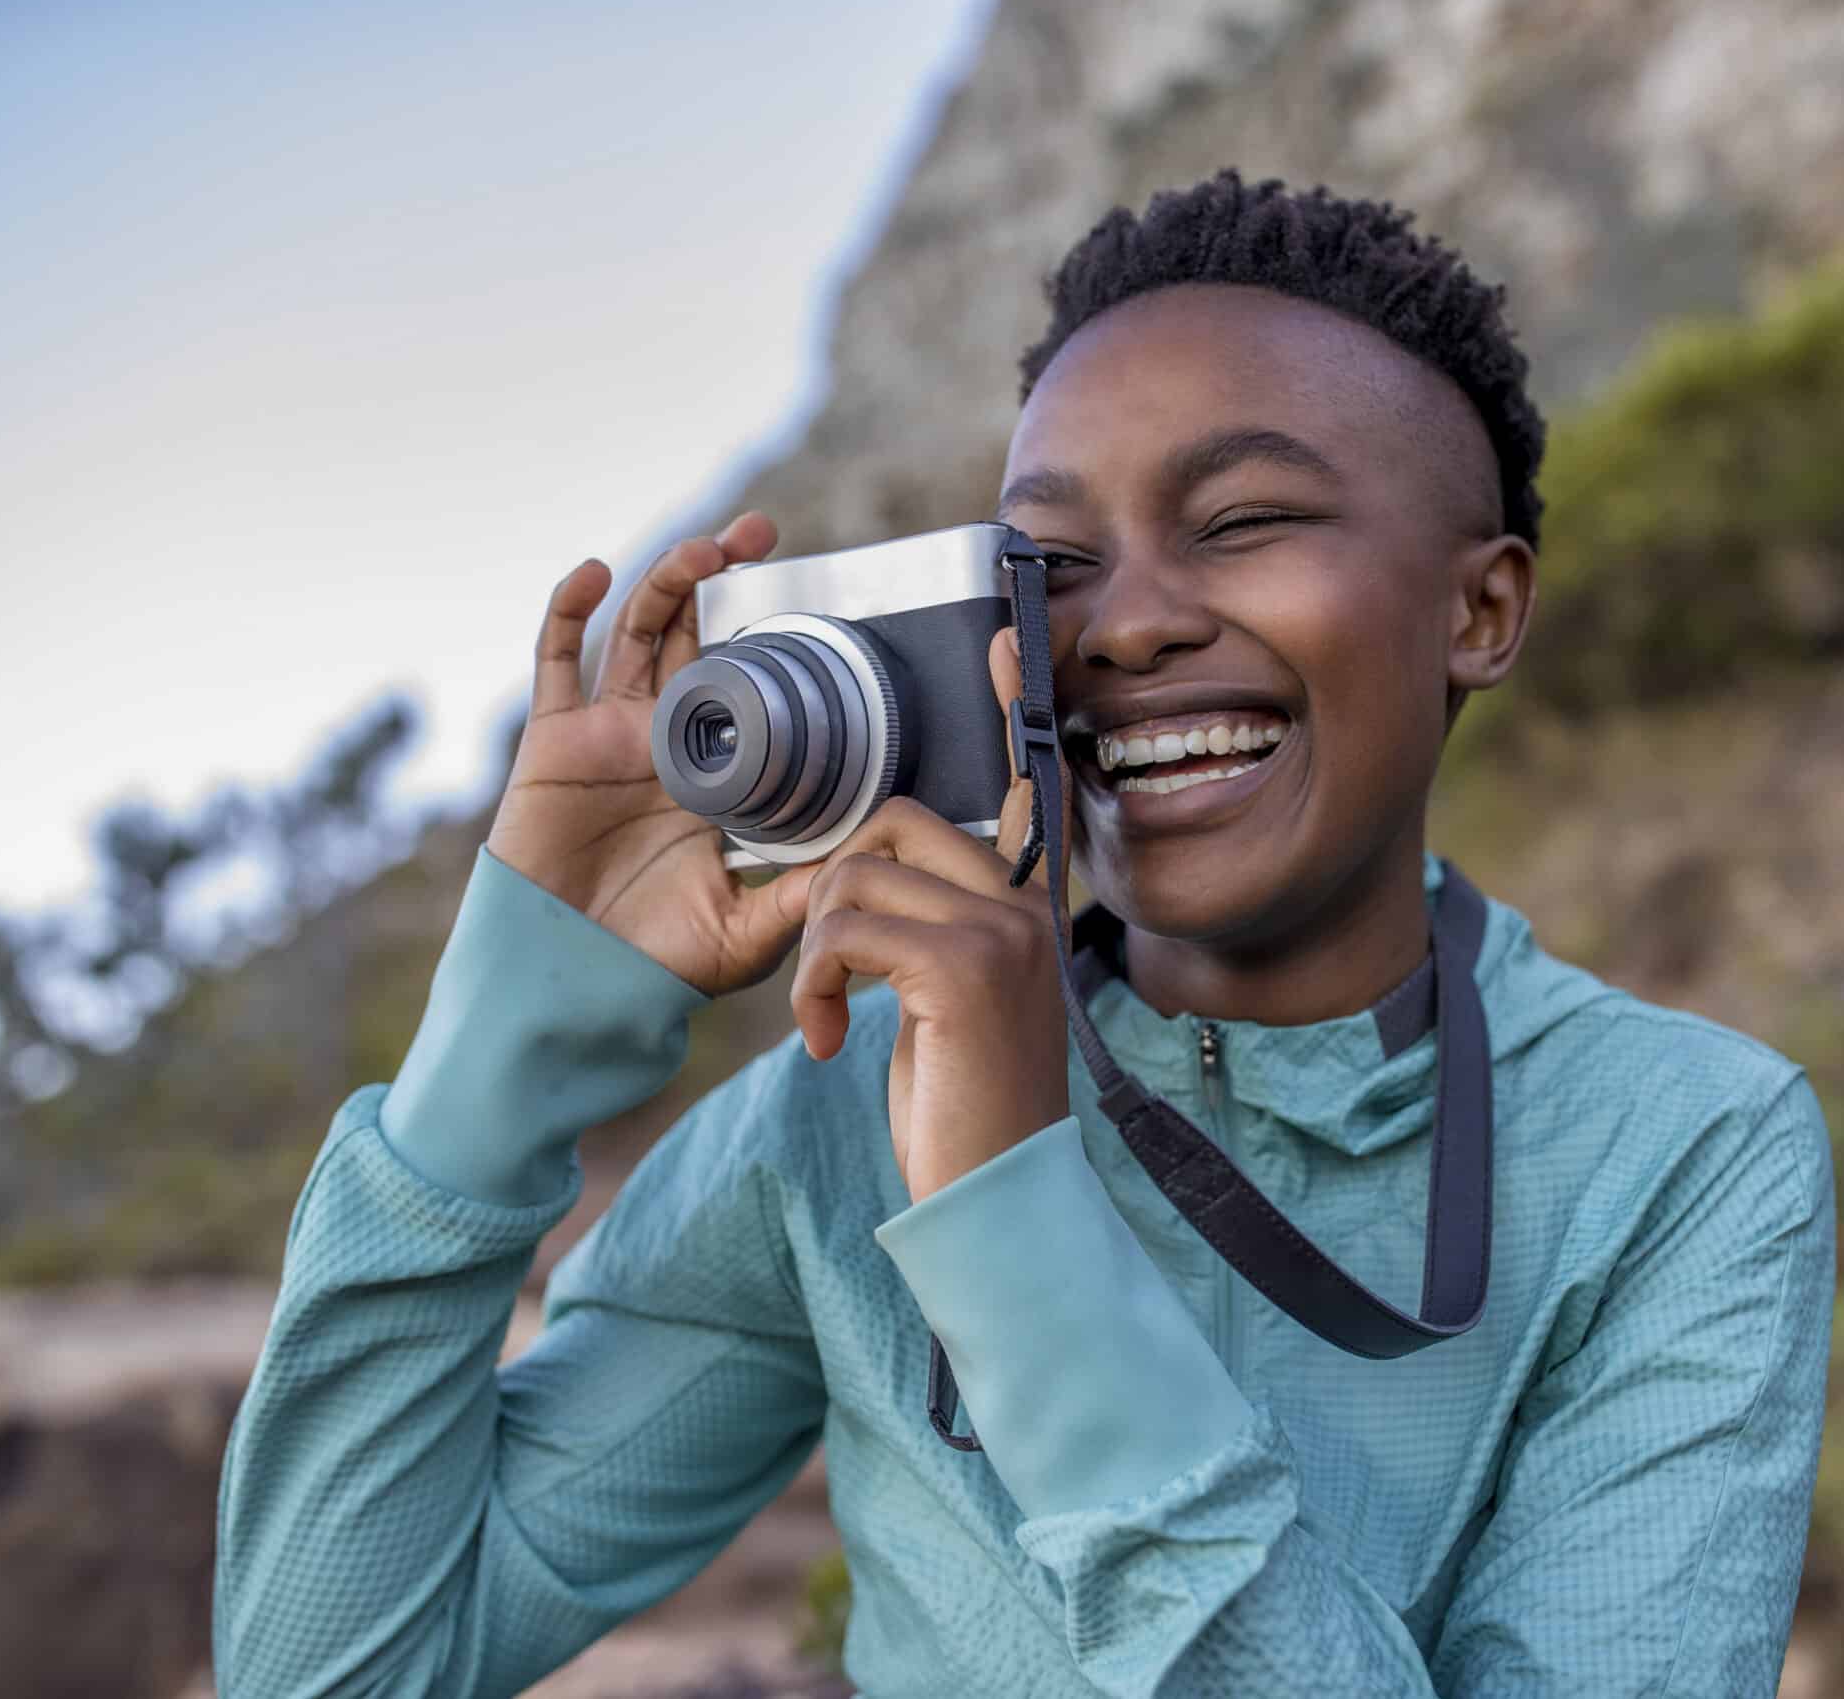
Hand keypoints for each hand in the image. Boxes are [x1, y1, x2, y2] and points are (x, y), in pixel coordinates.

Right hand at [486, 511, 824, 997]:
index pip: (748, 679)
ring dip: (667, 579)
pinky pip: (555, 660)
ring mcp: (609, 733)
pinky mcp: (556, 741)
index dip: (773, 637)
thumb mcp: (751, 931)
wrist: (571, 986)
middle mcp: (665, 738)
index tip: (818, 601)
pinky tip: (596, 572)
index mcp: (717, 770)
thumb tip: (866, 865)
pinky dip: (569, 608)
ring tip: (706, 551)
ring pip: (639, 632)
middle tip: (761, 535)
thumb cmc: (658, 963)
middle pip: (694, 633)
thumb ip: (801, 895)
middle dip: (722, 576)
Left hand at [790, 626, 1076, 1203]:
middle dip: (832, 886)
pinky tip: (832, 1042)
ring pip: (857, 874)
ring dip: (815, 949)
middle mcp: (1025, 910)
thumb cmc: (965, 1113)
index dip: (1008, 710)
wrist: (996, 1204)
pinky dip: (816, 984)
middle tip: (830, 971)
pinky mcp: (963, 971)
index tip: (1000, 639)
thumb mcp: (951, 1011)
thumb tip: (872, 890)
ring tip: (830, 1018)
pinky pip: (845, 929)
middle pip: (895, 821)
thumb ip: (934, 941)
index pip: (1020, 789)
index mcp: (1027, 911)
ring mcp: (1001, 935)